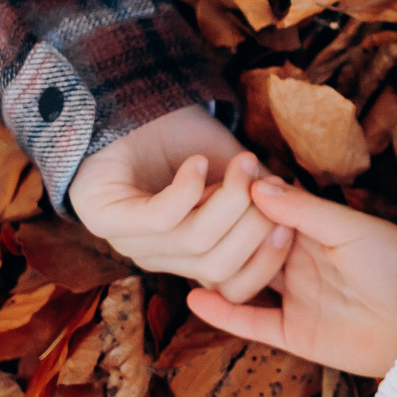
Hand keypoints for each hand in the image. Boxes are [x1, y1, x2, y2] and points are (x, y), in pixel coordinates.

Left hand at [68, 107, 293, 301]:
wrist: (131, 107)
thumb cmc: (184, 141)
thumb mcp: (234, 173)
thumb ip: (258, 198)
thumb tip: (293, 219)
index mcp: (187, 258)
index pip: (231, 289)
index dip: (267, 263)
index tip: (292, 224)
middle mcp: (157, 258)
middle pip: (217, 268)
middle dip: (254, 225)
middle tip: (266, 181)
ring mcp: (127, 241)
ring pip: (194, 242)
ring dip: (227, 199)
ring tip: (241, 163)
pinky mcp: (103, 216)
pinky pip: (158, 219)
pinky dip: (186, 191)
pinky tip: (197, 163)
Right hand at [186, 180, 396, 376]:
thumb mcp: (354, 229)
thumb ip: (307, 210)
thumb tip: (260, 184)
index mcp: (319, 230)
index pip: (272, 209)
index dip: (244, 195)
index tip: (213, 175)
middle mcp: (303, 261)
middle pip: (252, 242)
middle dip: (225, 227)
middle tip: (191, 209)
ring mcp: (297, 297)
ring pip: (245, 278)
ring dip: (220, 264)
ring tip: (186, 246)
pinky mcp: (294, 332)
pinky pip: (250, 321)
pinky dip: (222, 312)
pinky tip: (194, 295)